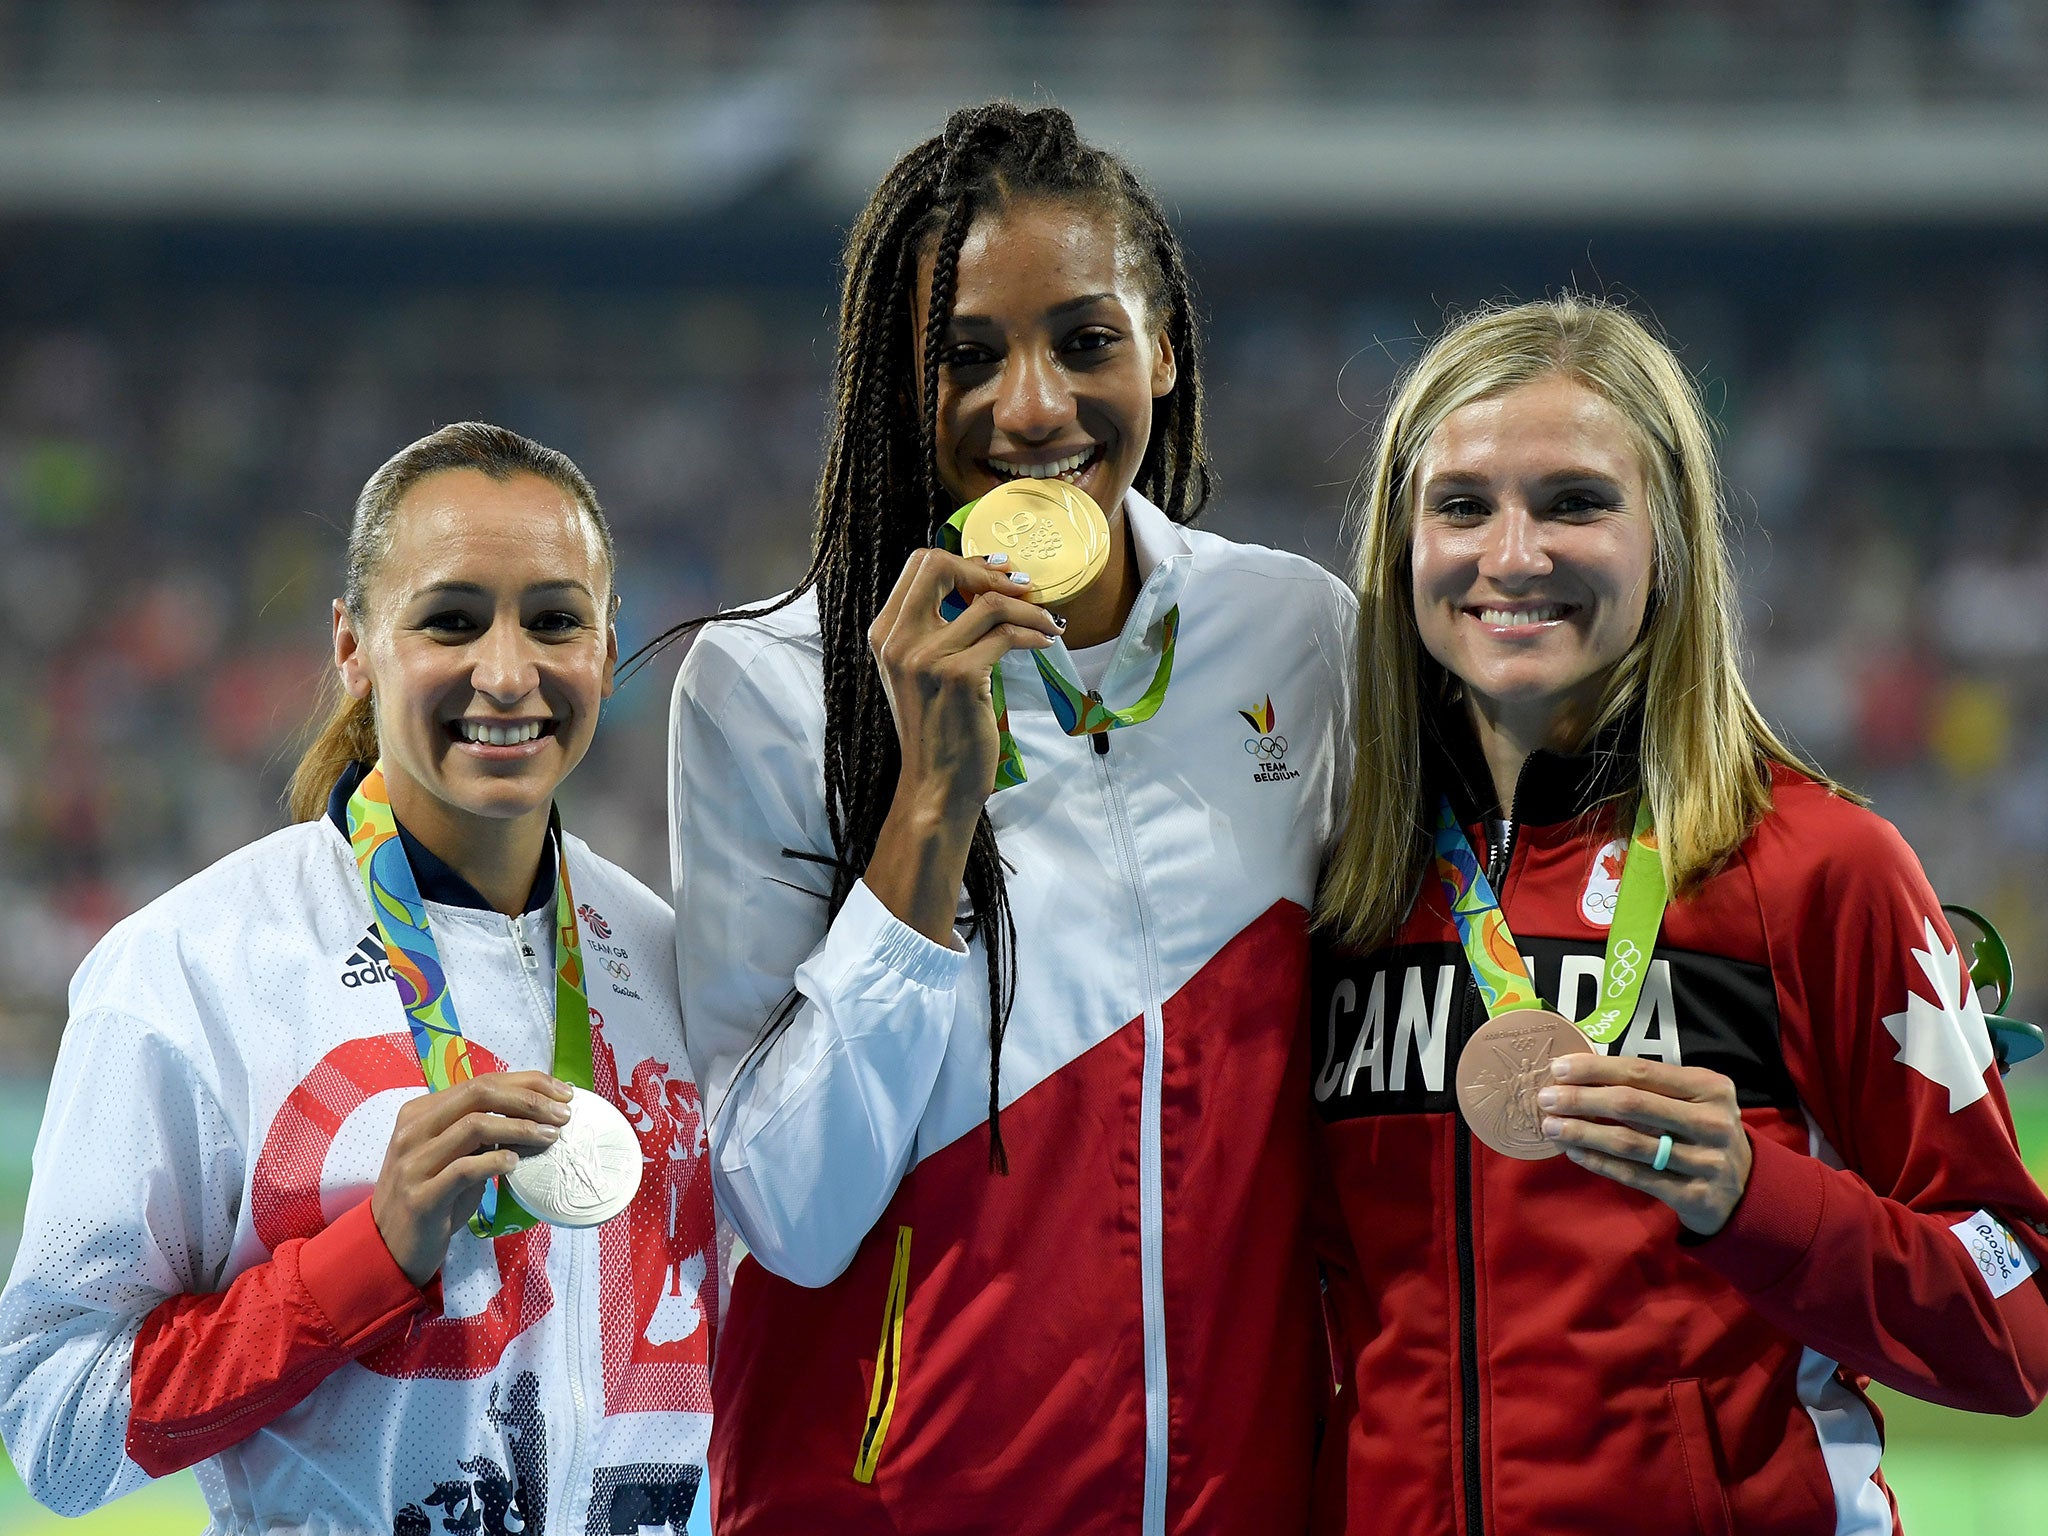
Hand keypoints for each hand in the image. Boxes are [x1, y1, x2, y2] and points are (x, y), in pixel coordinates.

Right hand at [369, 1071, 573, 1284]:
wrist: (389, 1247)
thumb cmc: (433, 1198)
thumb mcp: (454, 1157)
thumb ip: (483, 1133)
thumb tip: (536, 1114)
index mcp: (421, 1113)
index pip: (480, 1082)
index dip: (526, 1082)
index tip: (562, 1092)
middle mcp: (413, 1130)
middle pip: (479, 1094)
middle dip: (528, 1099)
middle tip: (563, 1114)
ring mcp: (412, 1162)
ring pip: (474, 1126)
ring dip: (520, 1128)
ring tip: (551, 1137)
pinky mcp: (420, 1196)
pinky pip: (464, 1169)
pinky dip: (495, 1161)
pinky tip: (516, 1164)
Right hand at [868, 548, 1061, 822]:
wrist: (935, 785)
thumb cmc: (936, 731)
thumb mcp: (919, 674)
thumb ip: (932, 633)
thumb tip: (979, 590)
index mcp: (885, 634)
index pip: (918, 565)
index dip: (963, 561)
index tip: (997, 574)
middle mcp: (899, 640)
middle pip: (939, 565)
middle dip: (989, 571)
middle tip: (1023, 588)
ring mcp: (927, 657)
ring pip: (988, 602)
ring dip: (1028, 608)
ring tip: (1046, 622)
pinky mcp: (960, 676)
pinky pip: (1006, 635)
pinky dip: (1033, 633)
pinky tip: (1044, 643)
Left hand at [1537, 1054, 1751, 1235]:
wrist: (1746, 1190)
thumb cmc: (1702, 1132)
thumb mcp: (1693, 1101)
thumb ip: (1650, 1086)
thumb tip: (1581, 1073)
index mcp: (1710, 1088)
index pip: (1641, 1071)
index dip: (1595, 1069)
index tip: (1558, 1069)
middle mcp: (1710, 1121)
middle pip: (1631, 1104)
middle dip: (1581, 1099)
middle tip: (1545, 1099)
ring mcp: (1704, 1160)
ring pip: (1629, 1143)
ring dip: (1583, 1132)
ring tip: (1551, 1127)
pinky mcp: (1693, 1194)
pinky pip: (1635, 1175)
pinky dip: (1599, 1162)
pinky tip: (1574, 1152)